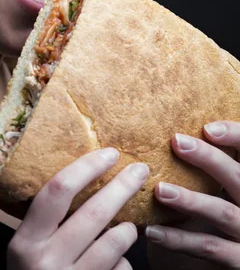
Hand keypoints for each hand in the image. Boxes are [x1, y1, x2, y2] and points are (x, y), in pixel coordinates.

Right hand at [7, 148, 148, 269]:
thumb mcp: (29, 249)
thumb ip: (48, 221)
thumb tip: (88, 174)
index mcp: (25, 242)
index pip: (58, 191)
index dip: (87, 168)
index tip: (109, 152)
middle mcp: (45, 262)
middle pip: (94, 212)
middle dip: (123, 186)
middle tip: (141, 168)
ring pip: (115, 242)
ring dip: (128, 229)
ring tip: (130, 225)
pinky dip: (123, 264)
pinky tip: (116, 266)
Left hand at [145, 121, 239, 267]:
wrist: (228, 260)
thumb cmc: (221, 219)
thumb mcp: (226, 189)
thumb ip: (213, 168)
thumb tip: (175, 136)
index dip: (235, 136)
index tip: (207, 128)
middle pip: (238, 177)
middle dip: (209, 158)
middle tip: (177, 141)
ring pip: (223, 212)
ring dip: (190, 199)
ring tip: (160, 189)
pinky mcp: (238, 261)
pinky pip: (209, 247)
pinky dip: (180, 240)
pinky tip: (153, 231)